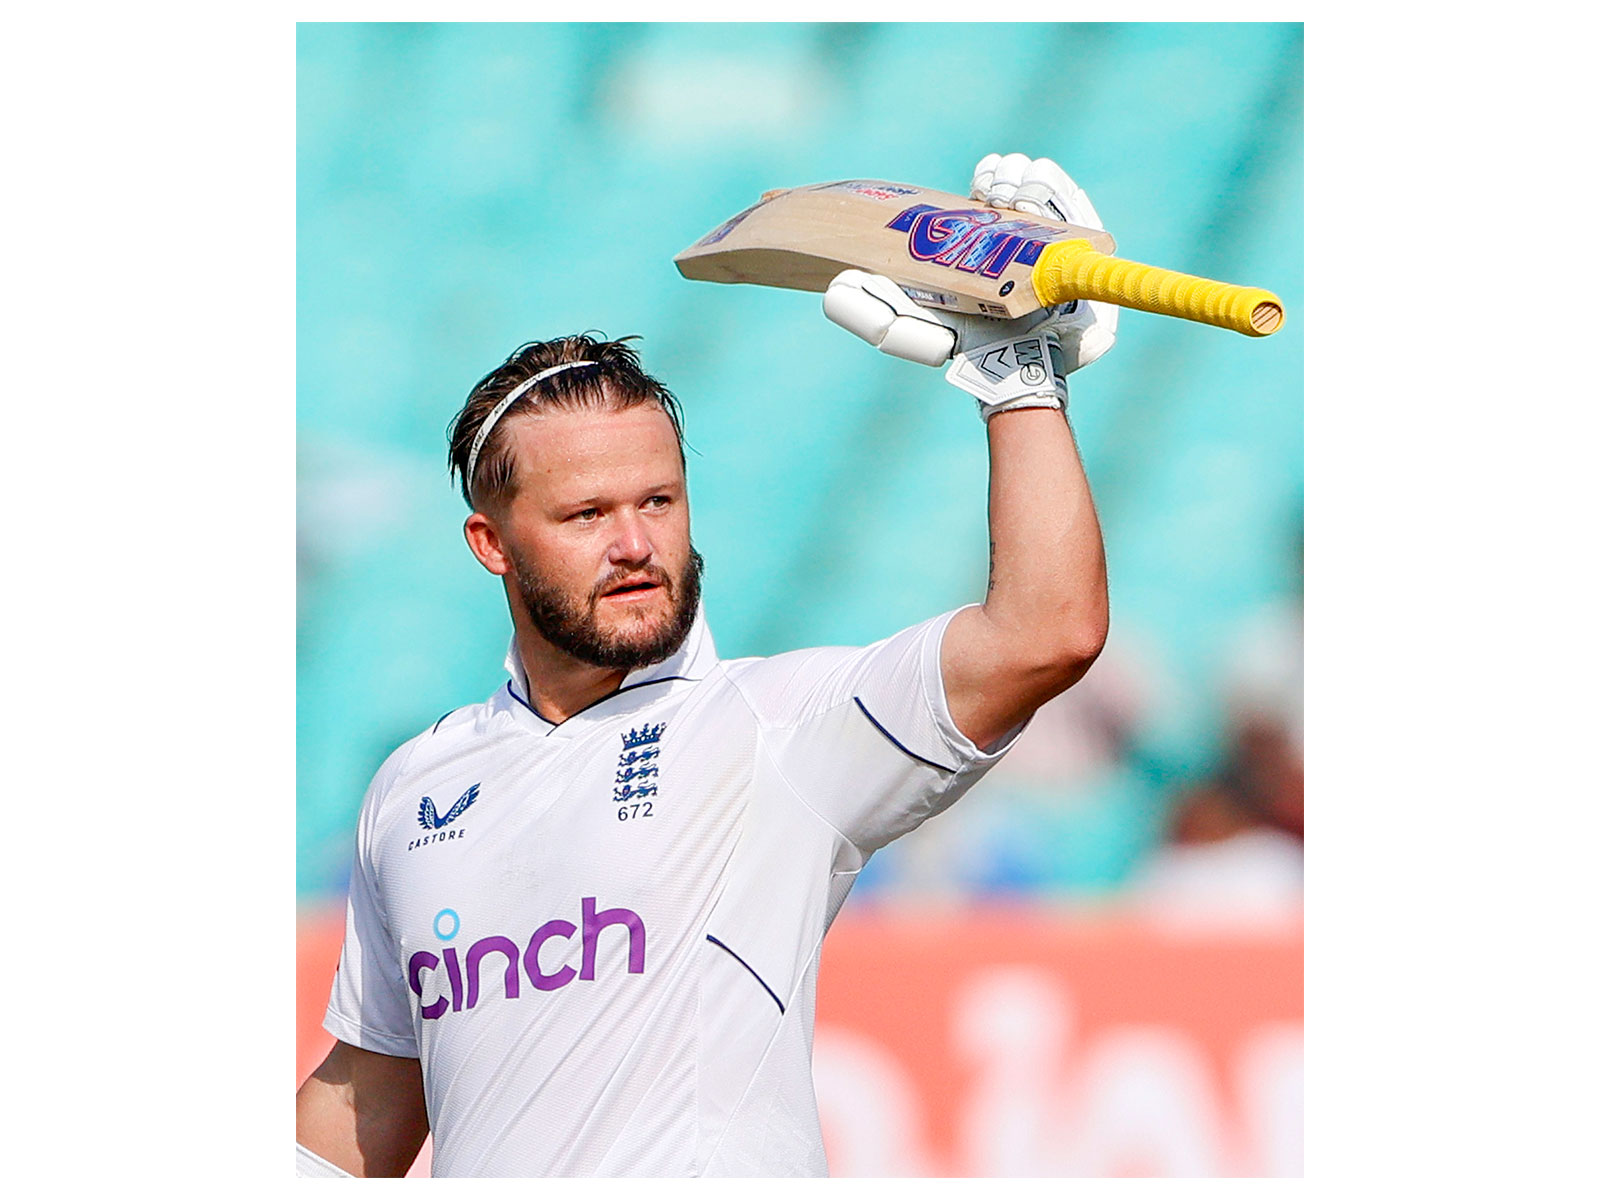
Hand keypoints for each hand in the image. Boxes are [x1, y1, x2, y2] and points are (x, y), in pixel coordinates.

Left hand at [823, 153, 1116, 419]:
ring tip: (1019, 190)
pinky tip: (1040, 186)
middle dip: (1007, 177)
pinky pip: (1072, 202)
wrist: (1017, 371)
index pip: (991, 194)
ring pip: (1042, 188)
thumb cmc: (965, 351)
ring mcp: (1051, 243)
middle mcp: (1019, 240)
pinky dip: (1056, 187)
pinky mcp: (1079, 249)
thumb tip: (835, 284)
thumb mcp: (910, 329)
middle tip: (998, 187)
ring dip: (1028, 179)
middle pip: (1016, 183)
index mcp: (985, 246)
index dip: (990, 178)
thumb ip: (874, 313)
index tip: (983, 181)